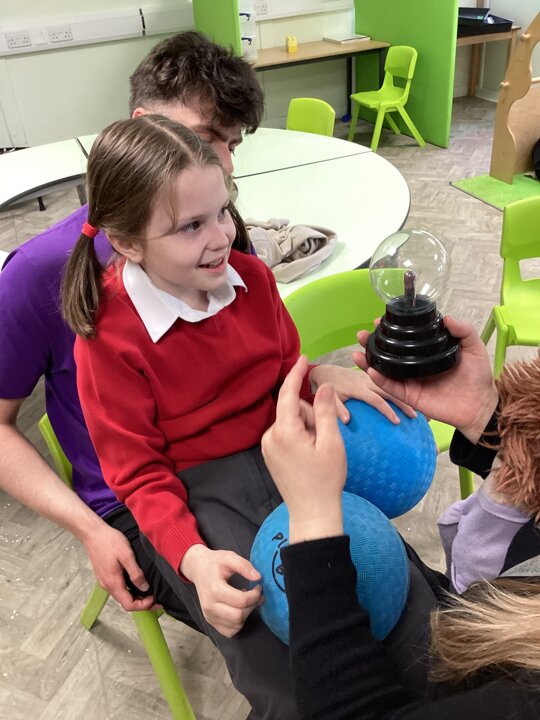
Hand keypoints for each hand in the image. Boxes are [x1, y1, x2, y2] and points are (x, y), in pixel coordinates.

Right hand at [83, 523, 155, 611]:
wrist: (92, 533)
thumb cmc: (109, 541)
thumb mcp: (126, 555)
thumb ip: (135, 573)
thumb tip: (145, 588)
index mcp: (113, 583)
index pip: (128, 605)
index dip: (143, 606)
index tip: (155, 598)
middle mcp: (107, 585)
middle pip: (125, 602)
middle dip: (141, 603)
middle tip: (155, 596)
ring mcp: (104, 581)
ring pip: (122, 595)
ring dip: (135, 596)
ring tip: (148, 590)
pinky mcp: (104, 575)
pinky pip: (118, 587)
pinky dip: (129, 589)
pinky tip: (136, 581)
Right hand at [180, 544, 261, 637]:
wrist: (198, 568)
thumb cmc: (214, 563)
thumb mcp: (229, 557)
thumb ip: (244, 565)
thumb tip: (258, 577)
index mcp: (215, 589)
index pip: (242, 601)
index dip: (256, 594)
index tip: (258, 586)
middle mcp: (210, 606)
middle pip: (239, 616)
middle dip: (252, 606)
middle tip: (255, 595)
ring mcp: (209, 616)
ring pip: (236, 626)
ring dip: (246, 614)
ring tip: (245, 600)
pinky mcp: (210, 621)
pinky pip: (229, 631)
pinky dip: (238, 623)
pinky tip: (238, 609)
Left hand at [262, 356, 345, 542]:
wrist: (313, 513)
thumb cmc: (325, 479)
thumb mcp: (331, 442)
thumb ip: (325, 411)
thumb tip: (322, 386)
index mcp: (284, 431)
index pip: (288, 393)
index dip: (296, 373)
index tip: (304, 357)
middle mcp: (270, 436)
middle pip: (293, 409)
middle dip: (312, 415)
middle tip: (326, 437)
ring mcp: (268, 446)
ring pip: (291, 421)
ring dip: (308, 427)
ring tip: (319, 450)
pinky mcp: (270, 454)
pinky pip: (287, 433)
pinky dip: (301, 435)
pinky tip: (310, 453)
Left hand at [310, 363, 415, 423]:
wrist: (326, 372)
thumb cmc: (327, 388)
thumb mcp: (329, 398)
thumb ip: (337, 409)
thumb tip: (347, 421)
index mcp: (358, 387)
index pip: (376, 400)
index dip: (387, 410)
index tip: (397, 422)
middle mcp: (367, 381)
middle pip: (390, 392)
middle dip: (404, 404)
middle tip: (416, 416)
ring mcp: (371, 378)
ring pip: (393, 386)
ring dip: (405, 398)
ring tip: (418, 411)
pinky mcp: (372, 378)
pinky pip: (388, 383)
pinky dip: (400, 391)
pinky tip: (410, 401)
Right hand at [354, 316, 498, 443]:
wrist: (480, 405)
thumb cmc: (478, 377)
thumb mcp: (474, 348)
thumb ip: (463, 330)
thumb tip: (447, 317)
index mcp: (427, 352)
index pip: (405, 338)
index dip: (392, 329)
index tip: (381, 320)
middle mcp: (415, 365)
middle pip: (389, 352)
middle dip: (372, 343)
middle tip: (361, 334)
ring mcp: (411, 381)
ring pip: (384, 370)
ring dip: (368, 361)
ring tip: (357, 352)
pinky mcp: (410, 396)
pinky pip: (391, 388)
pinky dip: (379, 380)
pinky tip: (370, 371)